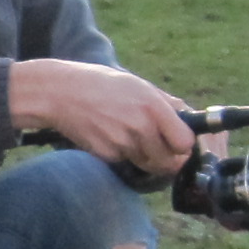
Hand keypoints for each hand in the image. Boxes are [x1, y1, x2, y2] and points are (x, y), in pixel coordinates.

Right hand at [8, 59, 202, 175]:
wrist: (60, 93)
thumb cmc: (100, 84)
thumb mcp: (137, 84)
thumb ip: (165, 102)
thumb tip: (188, 116)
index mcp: (153, 106)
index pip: (184, 143)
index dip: (183, 146)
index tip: (177, 142)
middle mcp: (140, 127)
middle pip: (168, 161)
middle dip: (166, 157)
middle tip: (157, 146)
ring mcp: (122, 143)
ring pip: (146, 164)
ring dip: (144, 157)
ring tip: (130, 136)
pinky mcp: (105, 155)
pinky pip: (124, 162)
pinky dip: (121, 155)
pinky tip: (110, 137)